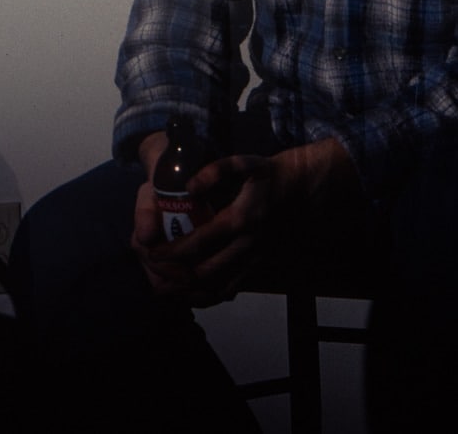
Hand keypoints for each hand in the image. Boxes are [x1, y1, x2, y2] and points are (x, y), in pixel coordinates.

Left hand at [129, 135, 361, 304]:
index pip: (198, 244)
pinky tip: (193, 293)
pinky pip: (234, 288)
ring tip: (167, 290)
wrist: (306, 189)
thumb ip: (215, 171)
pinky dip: (211, 295)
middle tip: (154, 273)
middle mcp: (248, 245)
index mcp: (240, 220)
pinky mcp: (262, 264)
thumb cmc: (271, 173)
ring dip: (191, 292)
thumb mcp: (244, 163)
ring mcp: (257, 258)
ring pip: (220, 288)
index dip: (171, 251)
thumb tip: (190, 188)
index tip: (151, 253)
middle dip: (176, 277)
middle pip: (205, 273)